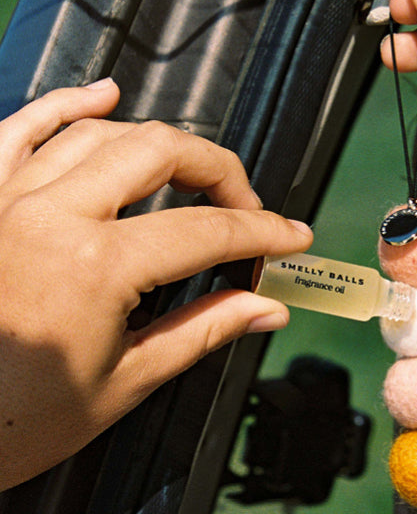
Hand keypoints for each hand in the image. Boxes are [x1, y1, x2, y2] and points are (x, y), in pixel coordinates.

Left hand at [0, 80, 312, 488]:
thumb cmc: (18, 419)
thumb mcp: (128, 379)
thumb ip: (205, 329)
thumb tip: (267, 310)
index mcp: (96, 266)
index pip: (207, 230)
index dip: (262, 232)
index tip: (291, 237)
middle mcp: (52, 216)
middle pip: (161, 152)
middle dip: (220, 171)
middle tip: (247, 206)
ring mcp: (9, 199)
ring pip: (102, 132)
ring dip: (160, 143)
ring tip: (194, 170)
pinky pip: (23, 127)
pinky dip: (66, 104)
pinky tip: (104, 94)